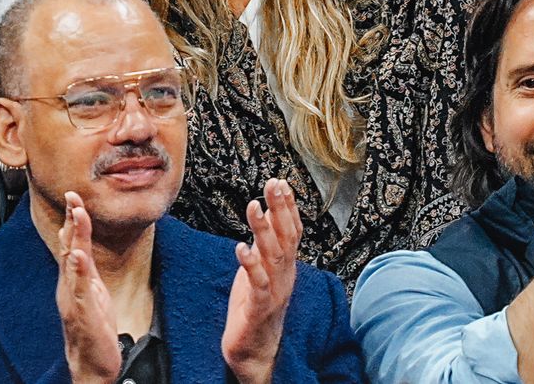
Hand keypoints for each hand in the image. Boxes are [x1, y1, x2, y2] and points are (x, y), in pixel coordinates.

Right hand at [55, 192, 120, 383]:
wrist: (91, 363)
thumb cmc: (92, 327)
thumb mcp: (89, 292)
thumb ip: (83, 269)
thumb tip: (77, 245)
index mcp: (73, 279)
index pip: (72, 243)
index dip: (73, 219)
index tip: (74, 196)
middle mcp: (69, 285)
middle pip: (70, 246)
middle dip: (72, 220)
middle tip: (73, 195)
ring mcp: (74, 298)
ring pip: (74, 262)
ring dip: (76, 237)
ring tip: (78, 215)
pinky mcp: (83, 312)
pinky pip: (80, 288)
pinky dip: (79, 271)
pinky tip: (78, 255)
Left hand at [221, 178, 300, 383]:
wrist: (254, 350)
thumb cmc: (254, 307)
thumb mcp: (262, 269)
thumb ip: (266, 244)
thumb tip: (267, 213)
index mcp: (286, 266)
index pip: (292, 231)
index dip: (288, 207)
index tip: (282, 182)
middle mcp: (285, 276)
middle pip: (286, 237)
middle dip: (280, 208)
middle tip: (273, 184)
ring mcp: (275, 292)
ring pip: (272, 255)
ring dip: (263, 229)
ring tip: (253, 206)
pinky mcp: (259, 308)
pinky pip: (258, 283)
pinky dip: (251, 264)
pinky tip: (241, 247)